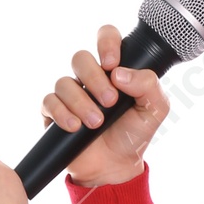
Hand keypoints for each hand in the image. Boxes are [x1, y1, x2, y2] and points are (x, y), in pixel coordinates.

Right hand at [43, 24, 168, 186]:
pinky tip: (76, 126)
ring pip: (64, 82)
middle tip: (110, 102)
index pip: (106, 36)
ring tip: (96, 122)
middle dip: (95, 80)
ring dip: (81, 102)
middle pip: (80, 58)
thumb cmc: (134, 134)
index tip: (112, 64)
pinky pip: (49, 102)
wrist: (116, 167)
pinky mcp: (54, 112)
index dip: (106, 42)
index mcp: (114, 69)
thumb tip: (119, 73)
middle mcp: (90, 77)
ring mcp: (71, 94)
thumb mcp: (155, 109)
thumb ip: (148, 84)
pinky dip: (62, 114)